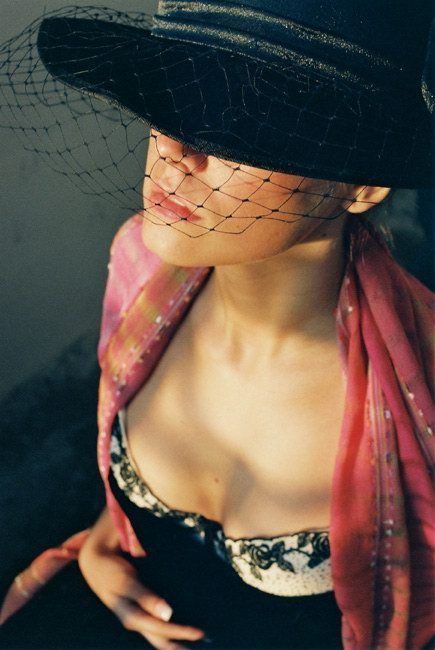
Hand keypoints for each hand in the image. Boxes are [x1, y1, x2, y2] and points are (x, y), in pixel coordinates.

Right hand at [78, 540, 205, 648]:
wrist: (96, 564)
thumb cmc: (112, 571)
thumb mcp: (127, 582)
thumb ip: (146, 598)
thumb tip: (167, 615)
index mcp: (133, 618)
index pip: (162, 632)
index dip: (182, 633)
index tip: (200, 633)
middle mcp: (135, 621)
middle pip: (161, 640)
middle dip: (180, 645)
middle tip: (204, 642)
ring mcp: (136, 616)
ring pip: (158, 636)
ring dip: (175, 639)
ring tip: (194, 640)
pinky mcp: (137, 610)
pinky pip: (155, 625)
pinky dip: (168, 629)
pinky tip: (179, 625)